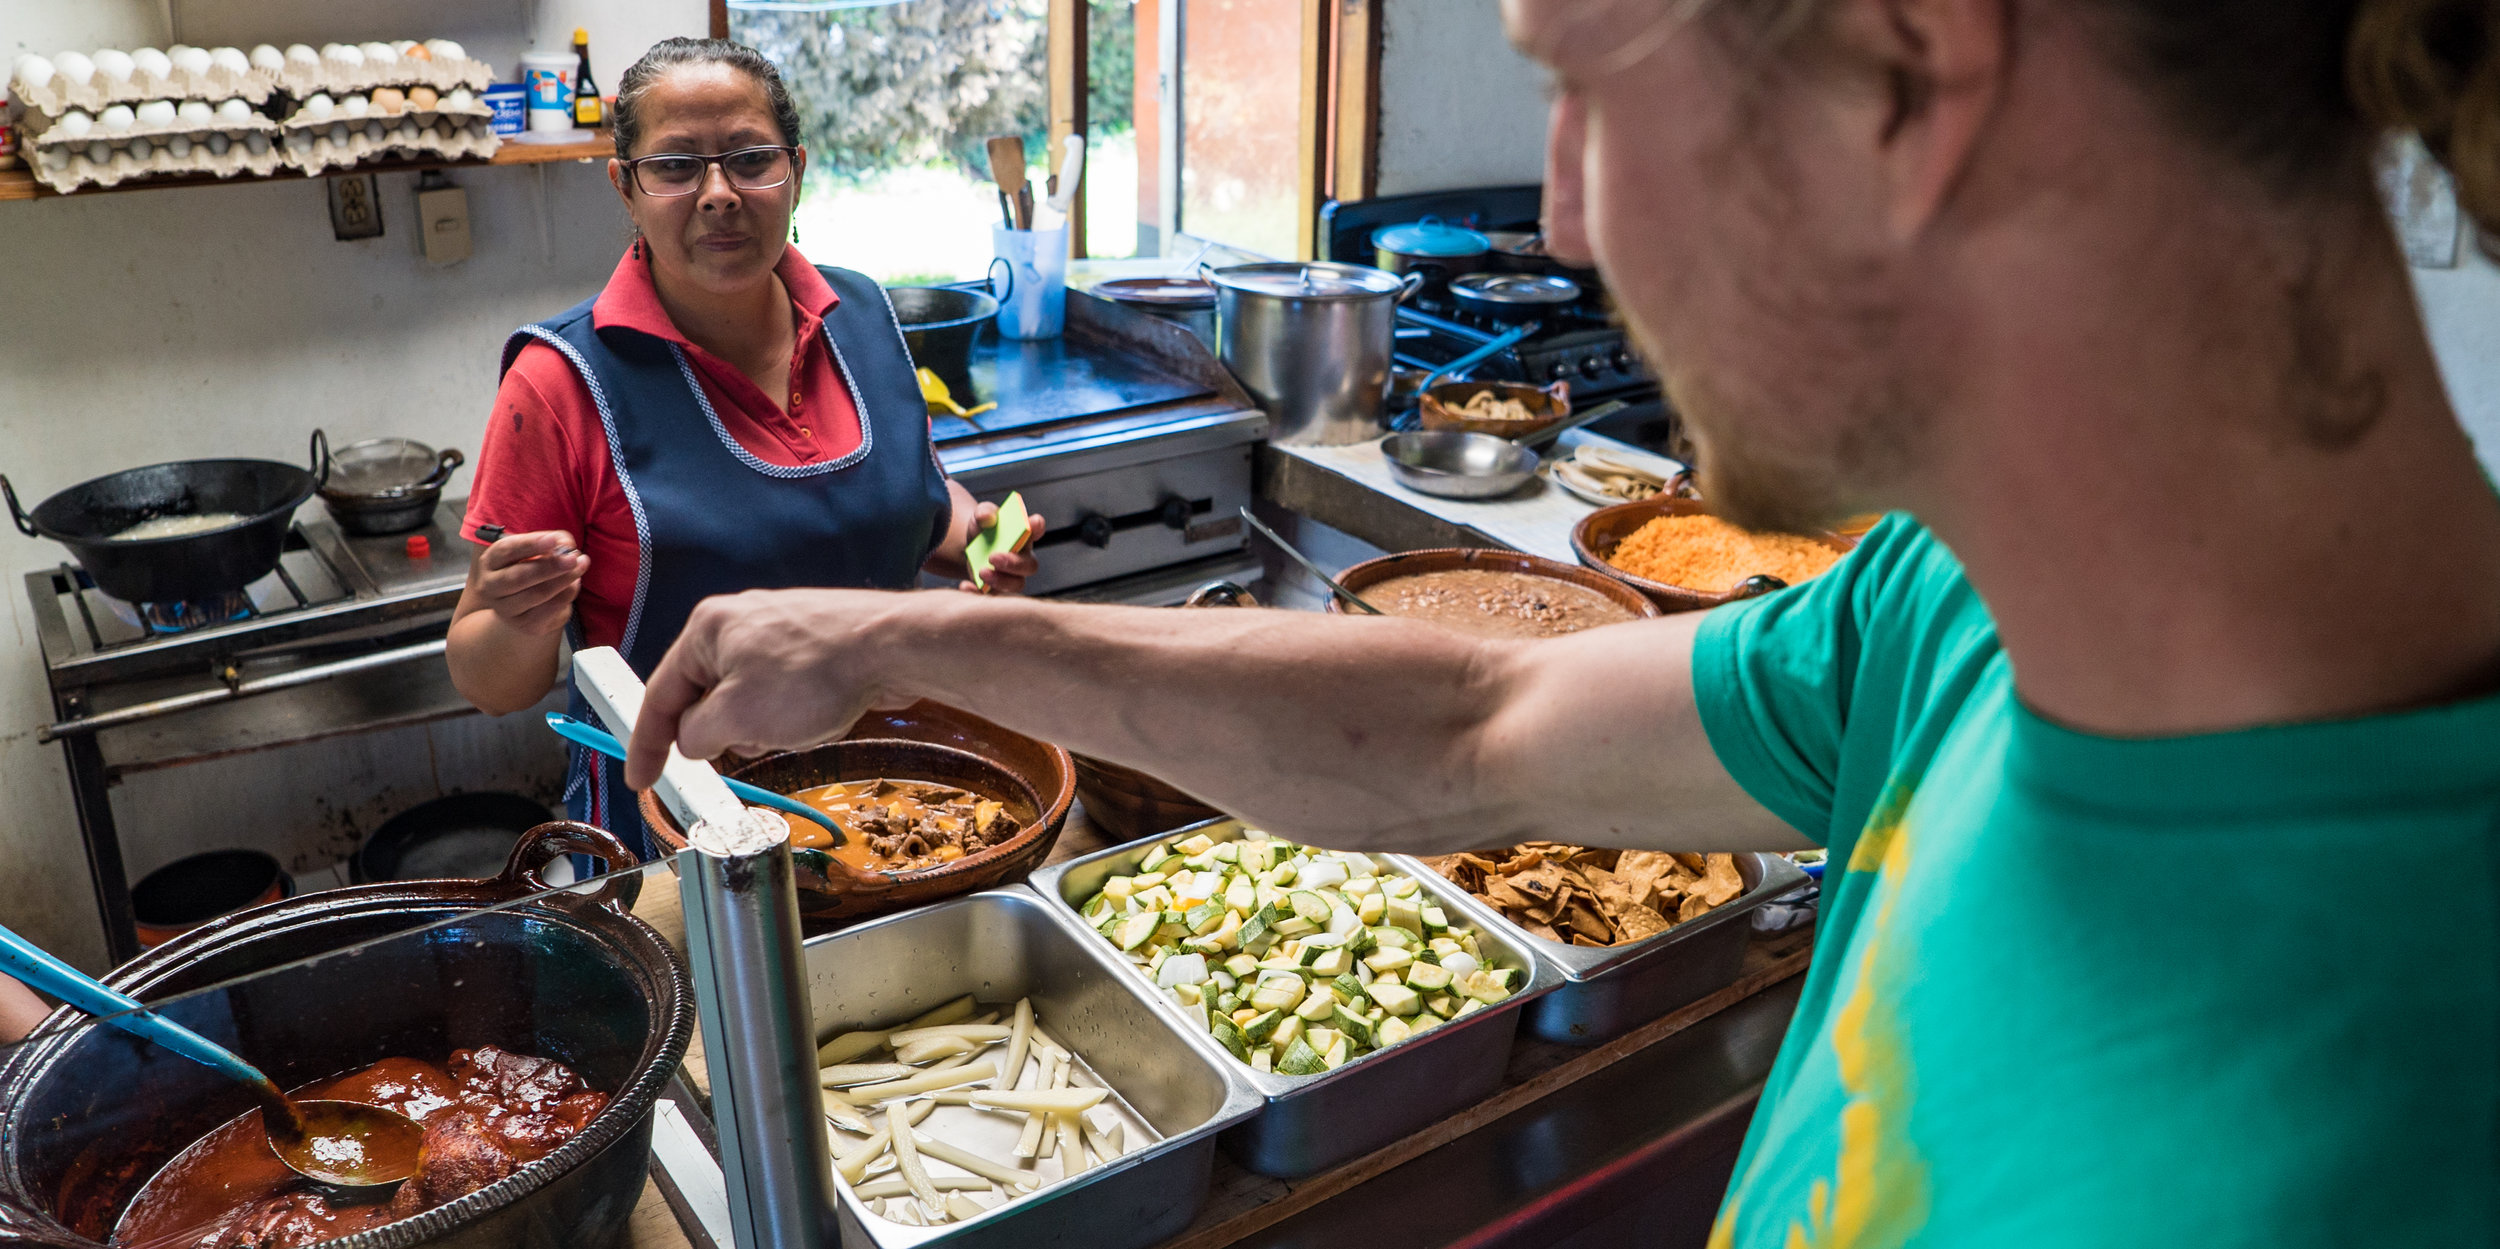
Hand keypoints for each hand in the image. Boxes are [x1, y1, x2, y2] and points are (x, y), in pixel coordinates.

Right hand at [472, 530, 586, 635]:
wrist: (524, 606)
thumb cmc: (530, 568)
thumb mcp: (535, 550)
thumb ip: (552, 541)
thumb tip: (566, 544)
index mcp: (491, 561)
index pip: (507, 550)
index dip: (530, 544)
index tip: (553, 540)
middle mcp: (491, 586)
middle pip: (518, 576)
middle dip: (549, 566)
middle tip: (572, 558)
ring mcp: (506, 609)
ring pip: (537, 594)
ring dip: (564, 579)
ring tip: (581, 565)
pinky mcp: (525, 624)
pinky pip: (550, 609)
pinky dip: (567, 594)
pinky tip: (575, 583)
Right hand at [627, 588, 903, 787]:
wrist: (892, 647)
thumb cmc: (813, 675)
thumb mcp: (737, 718)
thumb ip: (697, 734)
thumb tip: (692, 740)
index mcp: (706, 630)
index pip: (658, 694)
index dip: (646, 744)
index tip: (640, 781)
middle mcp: (737, 623)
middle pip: (703, 695)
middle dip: (720, 731)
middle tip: (747, 746)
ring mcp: (777, 631)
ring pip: (745, 698)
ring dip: (760, 725)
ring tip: (795, 722)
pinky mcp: (810, 645)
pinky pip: (781, 691)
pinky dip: (789, 713)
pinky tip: (816, 715)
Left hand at [959, 504, 1045, 594]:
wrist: (970, 547)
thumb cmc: (984, 530)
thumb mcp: (981, 516)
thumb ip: (985, 512)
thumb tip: (986, 517)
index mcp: (1024, 535)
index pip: (1037, 529)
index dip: (1037, 527)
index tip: (1033, 522)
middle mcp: (1024, 557)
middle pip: (1029, 565)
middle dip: (1014, 563)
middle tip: (994, 557)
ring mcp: (1013, 576)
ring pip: (1016, 584)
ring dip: (1000, 581)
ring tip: (981, 572)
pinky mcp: (998, 588)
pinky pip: (994, 595)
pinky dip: (979, 593)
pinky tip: (966, 586)